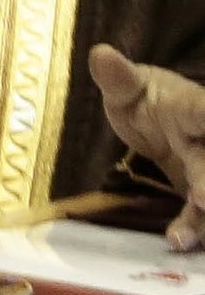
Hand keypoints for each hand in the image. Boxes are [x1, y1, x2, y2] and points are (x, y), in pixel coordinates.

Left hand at [90, 44, 204, 248]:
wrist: (160, 120)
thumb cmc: (146, 100)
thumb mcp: (128, 89)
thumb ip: (117, 78)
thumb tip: (99, 53)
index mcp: (191, 107)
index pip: (203, 109)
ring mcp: (204, 167)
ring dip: (203, 215)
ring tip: (187, 238)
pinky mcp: (198, 194)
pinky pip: (199, 213)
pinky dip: (193, 228)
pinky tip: (180, 242)